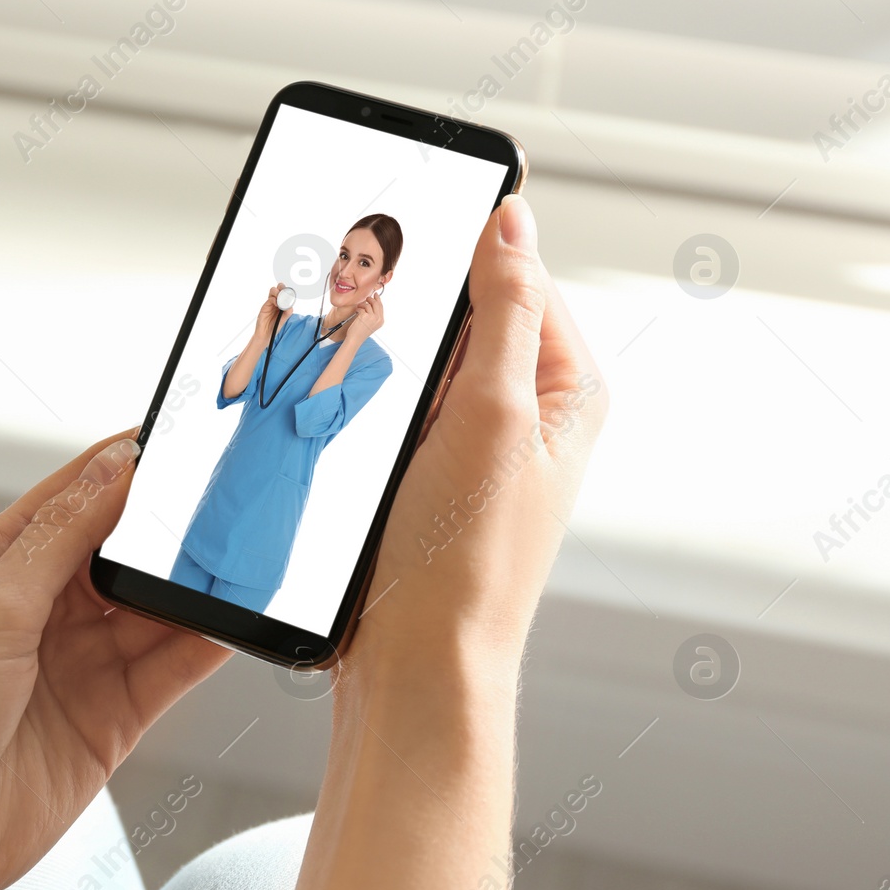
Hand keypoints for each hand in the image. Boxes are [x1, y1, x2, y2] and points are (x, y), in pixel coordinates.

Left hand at [0, 434, 231, 889]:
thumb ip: (63, 537)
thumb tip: (116, 467)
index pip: (75, 496)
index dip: (127, 467)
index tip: (183, 438)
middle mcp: (41, 610)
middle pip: (125, 552)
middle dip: (172, 530)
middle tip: (226, 504)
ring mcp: (78, 665)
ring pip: (155, 610)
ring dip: (196, 588)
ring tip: (244, 559)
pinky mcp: (110, 719)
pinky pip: (171, 670)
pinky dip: (206, 645)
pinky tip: (236, 622)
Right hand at [254, 282, 292, 339]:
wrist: (266, 333)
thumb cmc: (275, 326)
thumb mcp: (284, 319)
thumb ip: (288, 311)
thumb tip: (290, 305)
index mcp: (282, 304)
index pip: (285, 293)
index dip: (288, 291)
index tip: (290, 293)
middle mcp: (277, 302)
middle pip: (279, 289)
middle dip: (282, 287)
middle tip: (284, 292)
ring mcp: (271, 303)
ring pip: (273, 291)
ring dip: (277, 292)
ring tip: (280, 299)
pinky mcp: (265, 306)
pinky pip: (270, 298)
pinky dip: (274, 299)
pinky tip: (276, 305)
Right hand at [268, 196, 605, 889]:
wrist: (413, 671)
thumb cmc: (462, 562)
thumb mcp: (497, 416)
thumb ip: (507, 311)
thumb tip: (512, 219)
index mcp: (565, 392)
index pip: (521, 277)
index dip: (463, 244)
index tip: (400, 219)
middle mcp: (524, 415)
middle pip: (465, 316)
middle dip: (410, 300)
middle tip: (351, 281)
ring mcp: (469, 448)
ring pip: (420, 361)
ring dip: (377, 348)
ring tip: (331, 336)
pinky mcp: (418, 478)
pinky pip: (388, 408)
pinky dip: (357, 392)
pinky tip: (324, 391)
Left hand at [343, 294, 383, 345]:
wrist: (355, 338)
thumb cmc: (361, 332)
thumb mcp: (371, 324)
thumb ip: (374, 315)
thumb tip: (372, 303)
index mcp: (381, 321)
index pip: (381, 307)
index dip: (378, 300)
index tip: (375, 295)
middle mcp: (378, 319)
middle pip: (377, 304)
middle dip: (371, 299)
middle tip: (367, 298)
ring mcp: (372, 317)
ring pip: (368, 305)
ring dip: (363, 304)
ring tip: (359, 308)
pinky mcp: (365, 316)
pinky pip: (362, 308)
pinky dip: (359, 308)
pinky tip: (357, 311)